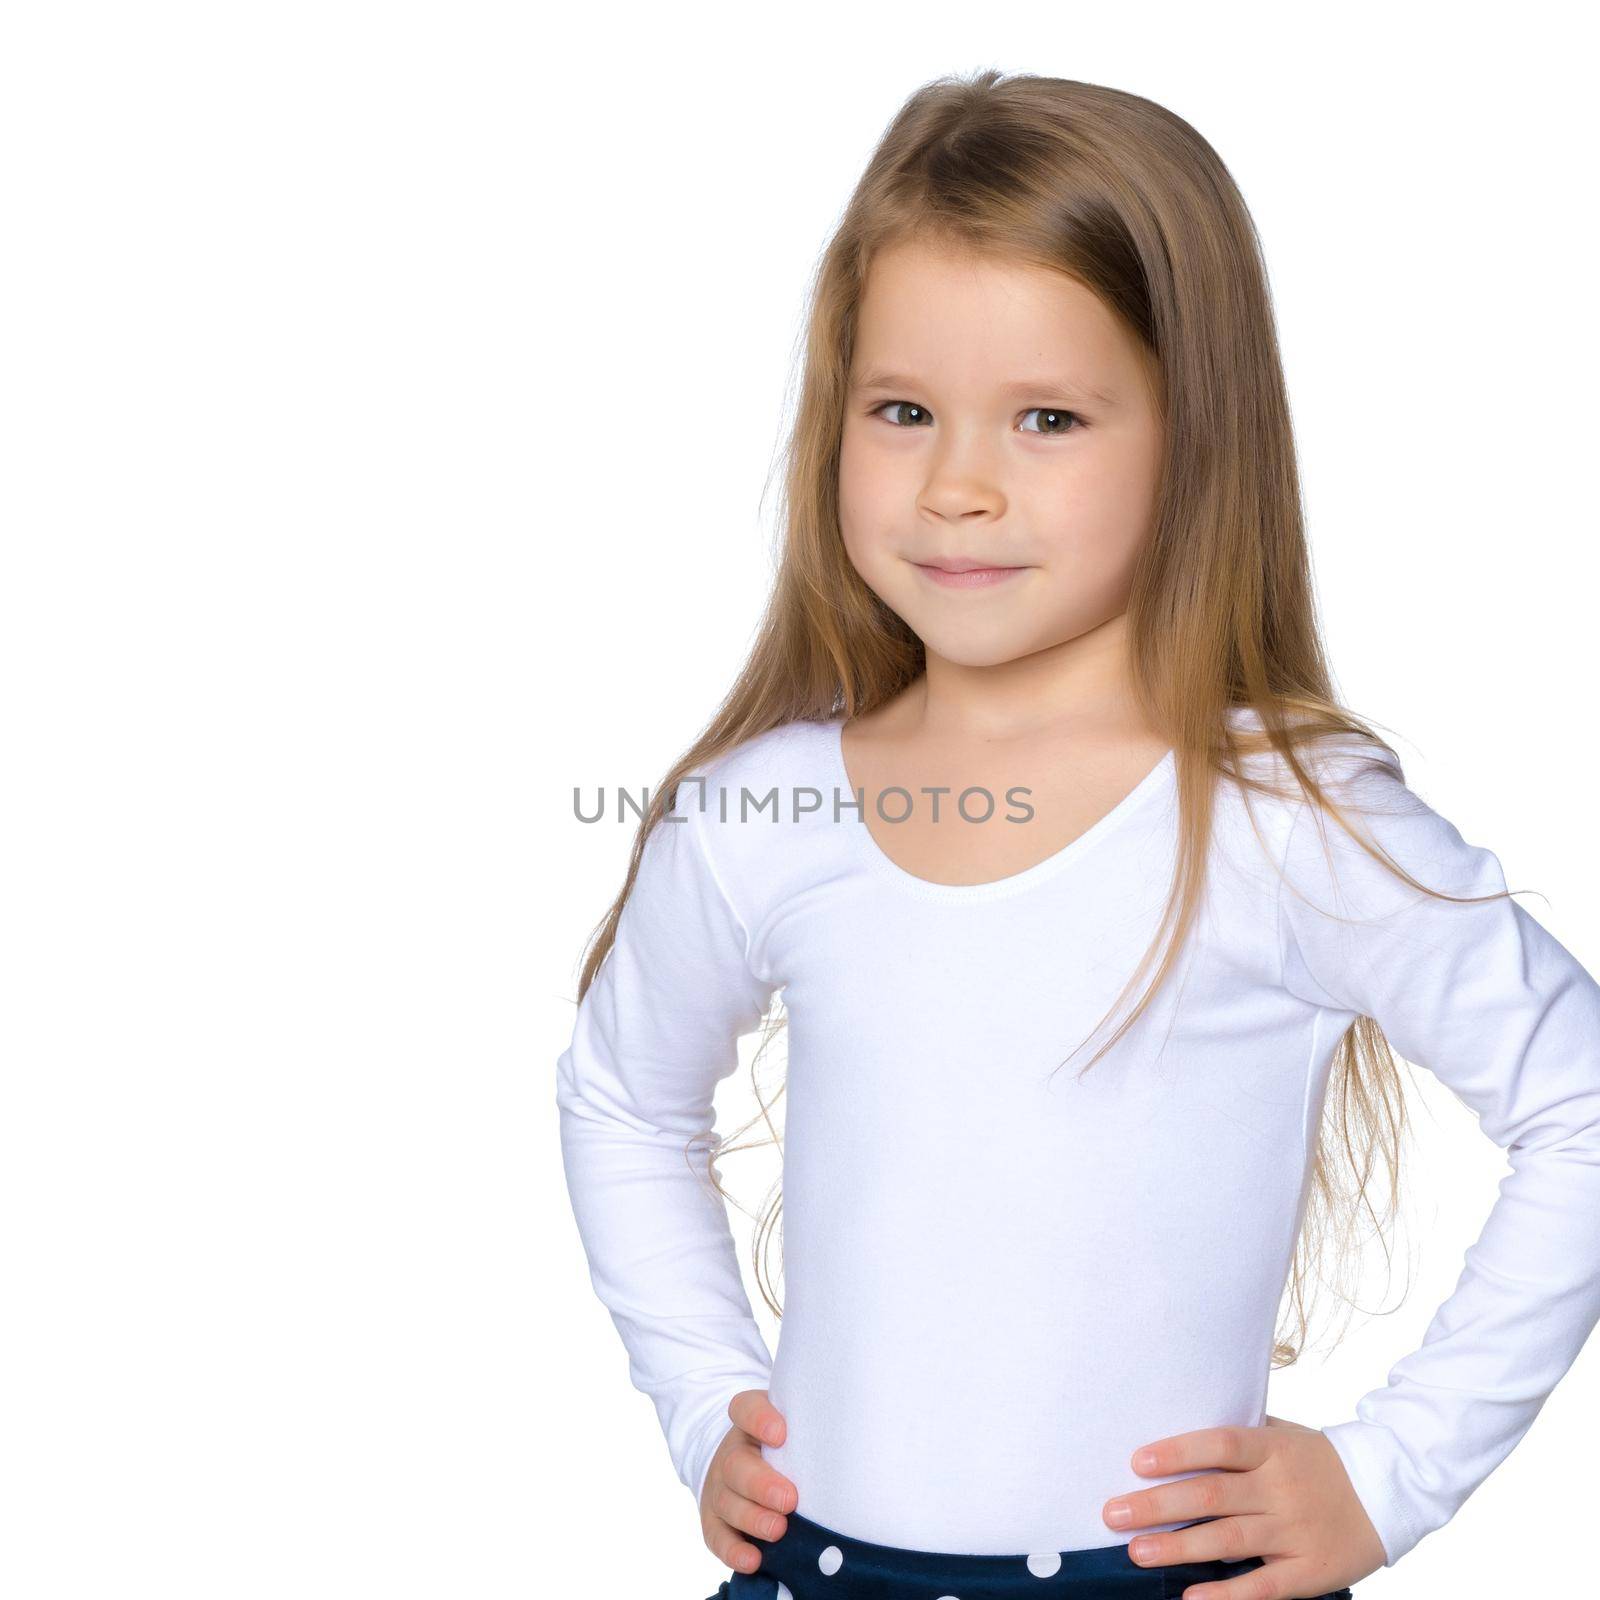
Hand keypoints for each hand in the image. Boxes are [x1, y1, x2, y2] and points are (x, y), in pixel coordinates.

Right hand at [698, 1389, 798, 1575]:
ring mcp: (720, 1488)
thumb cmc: (787, 1448)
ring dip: (752, 1518)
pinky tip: (753, 1560)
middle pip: (735, 1464)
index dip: (759, 1419)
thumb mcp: (796, 1428)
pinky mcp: (714, 1521)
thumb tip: (855, 1443)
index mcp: (750, 1423)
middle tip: (789, 1499)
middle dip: (761, 1484)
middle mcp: (731, 1453)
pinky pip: (717, 1537)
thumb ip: (813, 1431)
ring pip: (727, 1502)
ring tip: (778, 1530)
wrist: (748, 1468)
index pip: (745, 1409)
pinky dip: (734, 1551)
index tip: (781, 1434)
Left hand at [1100, 1415, 1386, 1598]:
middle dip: (1157, 1505)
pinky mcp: (1309, 1572)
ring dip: (1178, 1547)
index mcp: (1273, 1449)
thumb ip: (1240, 1439)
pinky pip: (1262, 1586)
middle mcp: (1281, 1488)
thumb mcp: (1283, 1435)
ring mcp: (1294, 1531)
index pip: (1219, 1445)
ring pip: (1228, 1540)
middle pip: (1212, 1495)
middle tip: (1113, 1513)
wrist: (1390, 1490)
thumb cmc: (1319, 1460)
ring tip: (1137, 1552)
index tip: (1136, 1462)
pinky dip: (1226, 1594)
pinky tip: (1190, 1598)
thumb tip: (1178, 1433)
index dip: (1177, 1452)